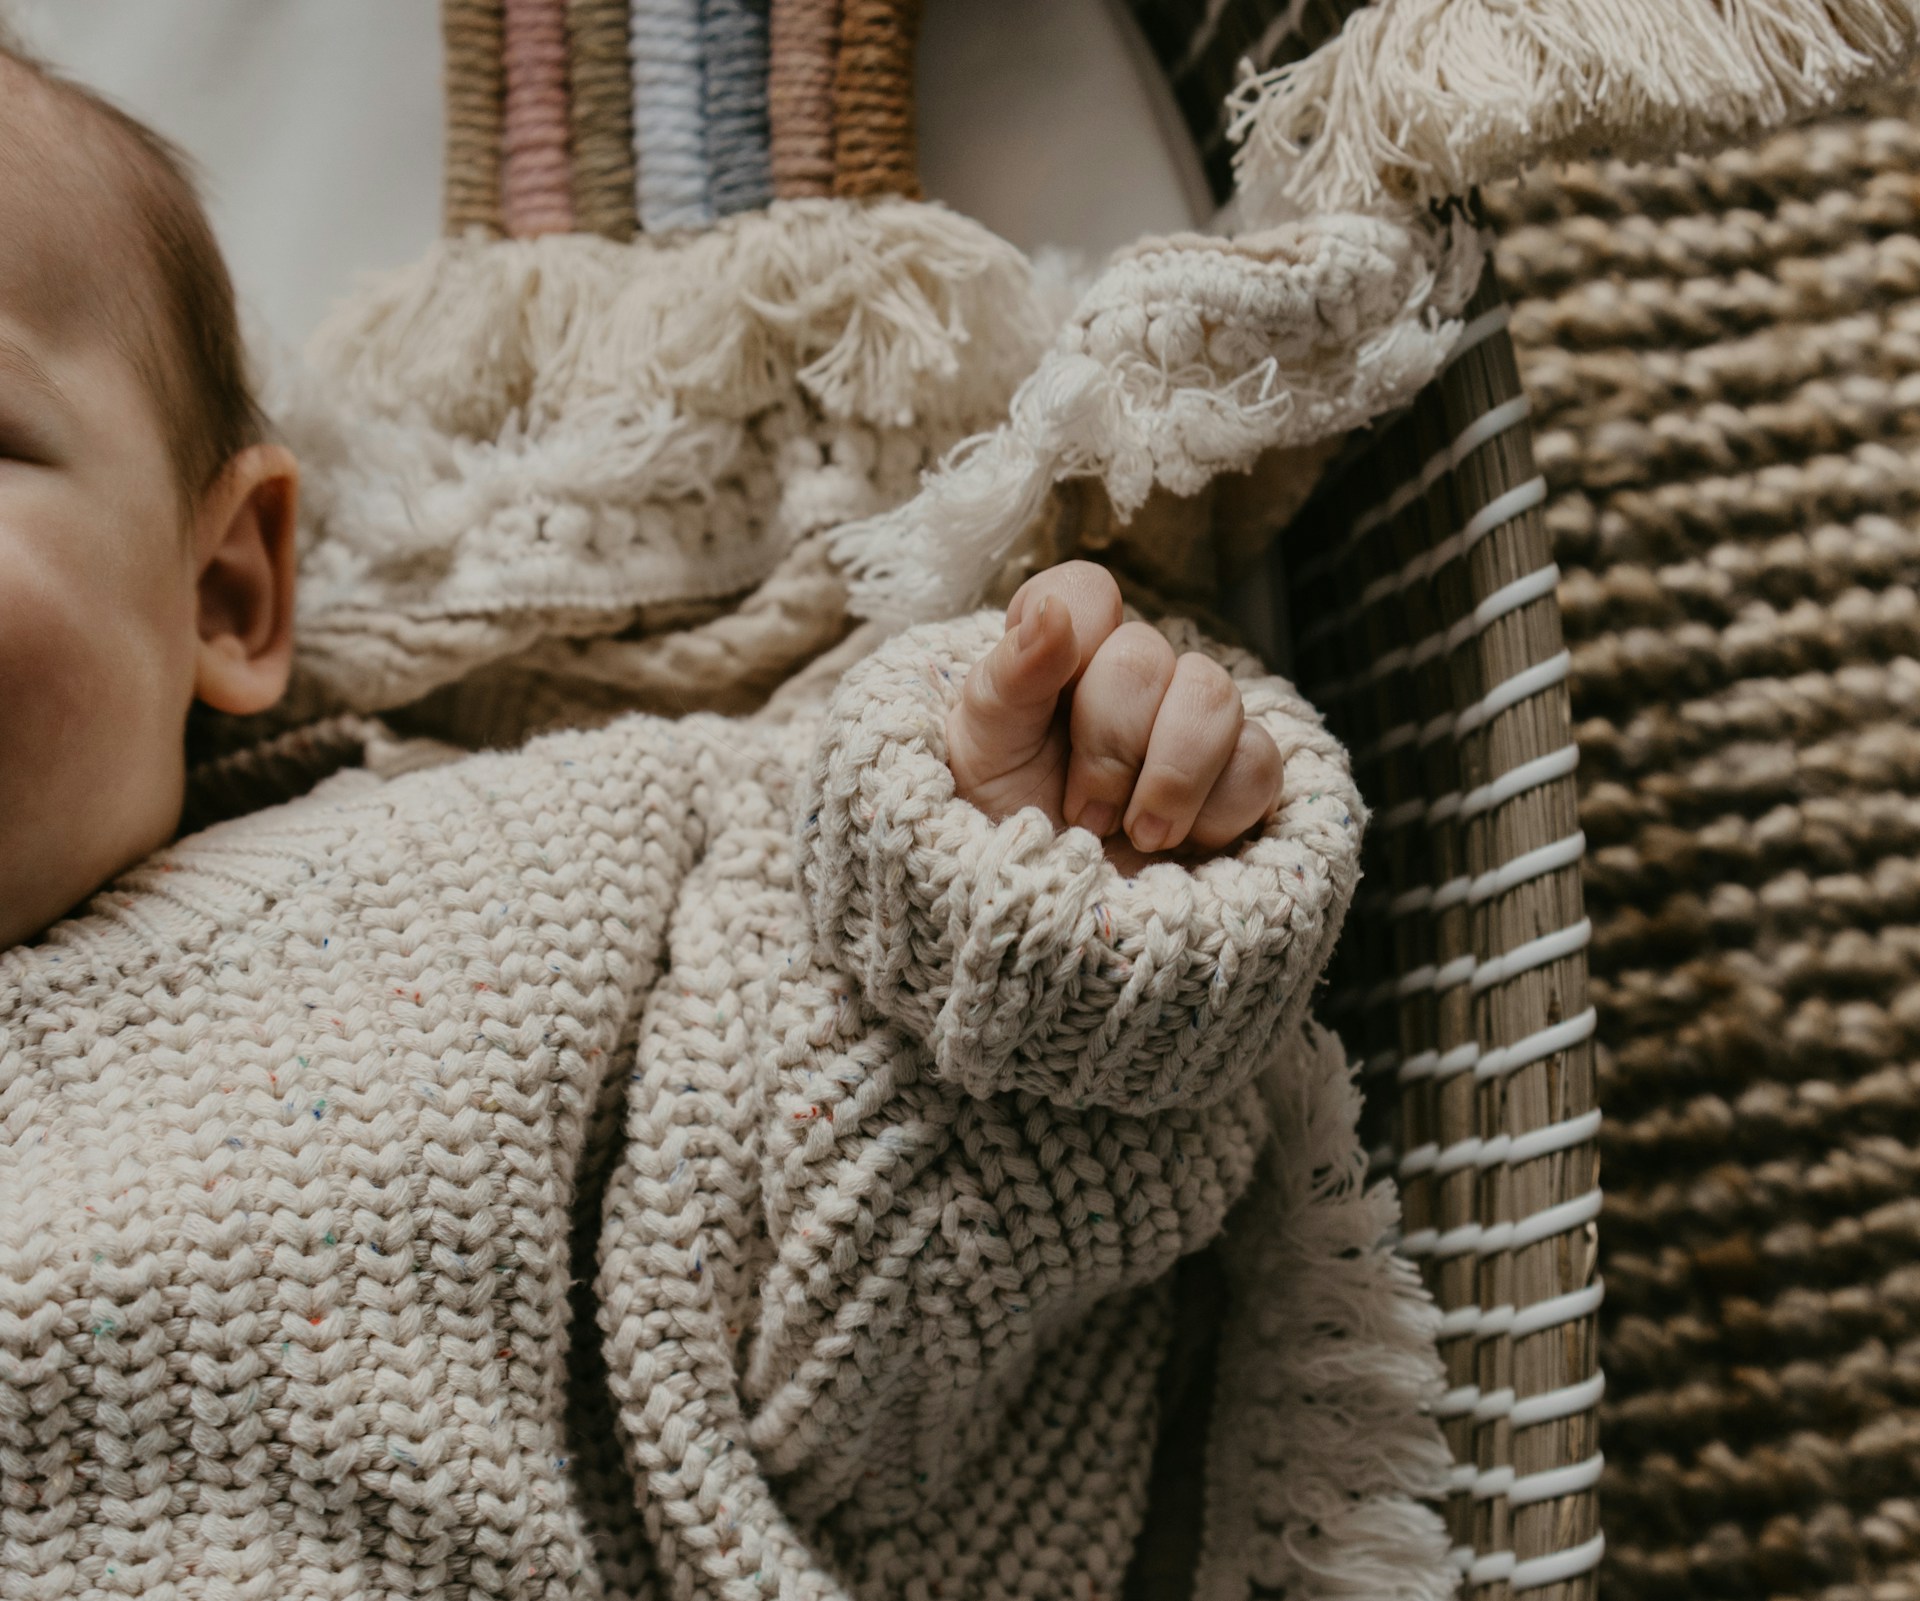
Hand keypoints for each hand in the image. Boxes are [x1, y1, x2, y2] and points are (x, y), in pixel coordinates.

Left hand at [946, 562, 1284, 866]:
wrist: (1050, 930)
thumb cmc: (1001, 834)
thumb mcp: (980, 758)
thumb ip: (1009, 678)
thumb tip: (1054, 612)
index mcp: (1060, 662)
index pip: (1087, 591)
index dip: (1076, 630)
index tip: (1051, 697)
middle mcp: (1131, 683)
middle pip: (1147, 655)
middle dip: (1111, 744)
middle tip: (1084, 813)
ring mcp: (1191, 729)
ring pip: (1216, 695)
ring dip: (1170, 777)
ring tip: (1136, 836)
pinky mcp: (1241, 781)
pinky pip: (1259, 762)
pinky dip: (1215, 813)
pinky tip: (1180, 848)